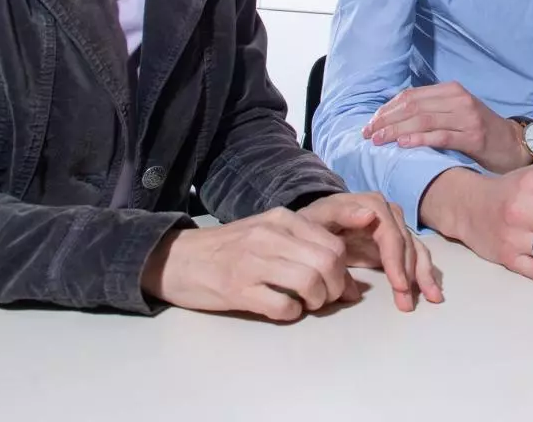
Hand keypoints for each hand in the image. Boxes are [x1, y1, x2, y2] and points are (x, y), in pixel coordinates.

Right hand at [140, 207, 359, 320]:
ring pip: (309, 281)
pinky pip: (282, 305)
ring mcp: (253, 262)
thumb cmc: (231, 248)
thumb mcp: (269, 234)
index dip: (345, 271)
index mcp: (282, 219)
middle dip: (336, 287)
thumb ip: (308, 250)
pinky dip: (292, 313)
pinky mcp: (237, 289)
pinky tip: (285, 310)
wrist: (180, 257)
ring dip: (317, 301)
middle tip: (326, 298)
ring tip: (307, 304)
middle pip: (327, 262)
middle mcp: (270, 235)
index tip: (340, 286)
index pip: (333, 244)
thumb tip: (353, 285)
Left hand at [298, 192, 442, 309]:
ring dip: (423, 275)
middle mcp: (388, 214)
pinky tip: (431, 292)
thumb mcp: (318, 217)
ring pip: (416, 250)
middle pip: (406, 244)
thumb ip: (341, 215)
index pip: (391, 233)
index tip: (399, 285)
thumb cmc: (313, 223)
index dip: (396, 259)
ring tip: (431, 299)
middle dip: (409, 274)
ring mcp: (394, 227)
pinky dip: (424, 273)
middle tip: (406, 302)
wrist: (313, 224)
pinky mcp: (396, 242)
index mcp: (371, 205)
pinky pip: (415, 256)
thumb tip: (370, 216)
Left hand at [363, 82, 530, 172]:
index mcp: (450, 90)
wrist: (513, 144)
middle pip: (413, 107)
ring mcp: (467, 117)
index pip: (410, 96)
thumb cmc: (478, 131)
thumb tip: (392, 118)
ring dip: (397, 131)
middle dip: (387, 121)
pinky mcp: (474, 136)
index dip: (387, 109)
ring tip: (380, 141)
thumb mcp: (454, 113)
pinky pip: (441, 136)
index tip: (370, 124)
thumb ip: (430, 111)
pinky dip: (420, 139)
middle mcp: (458, 99)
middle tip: (368, 134)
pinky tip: (404, 145)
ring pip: (423, 120)